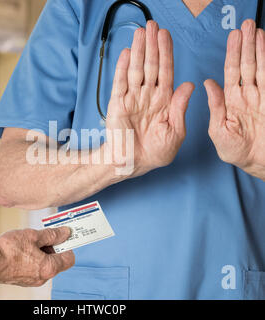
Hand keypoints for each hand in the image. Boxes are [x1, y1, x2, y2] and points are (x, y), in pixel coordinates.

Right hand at [0, 227, 74, 286]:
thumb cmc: (9, 249)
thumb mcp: (33, 235)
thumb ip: (52, 235)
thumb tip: (65, 233)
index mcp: (49, 268)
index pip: (69, 258)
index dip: (68, 244)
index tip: (64, 234)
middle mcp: (42, 277)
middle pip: (57, 260)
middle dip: (53, 246)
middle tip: (44, 234)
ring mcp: (32, 280)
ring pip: (45, 263)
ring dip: (42, 250)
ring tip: (30, 240)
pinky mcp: (23, 279)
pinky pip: (34, 266)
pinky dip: (33, 257)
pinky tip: (23, 248)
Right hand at [105, 21, 194, 177]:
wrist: (134, 164)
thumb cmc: (156, 152)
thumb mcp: (176, 131)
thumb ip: (180, 107)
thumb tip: (189, 84)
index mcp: (164, 100)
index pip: (166, 71)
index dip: (166, 53)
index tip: (166, 35)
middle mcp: (148, 96)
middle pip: (151, 65)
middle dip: (152, 45)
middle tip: (152, 26)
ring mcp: (132, 98)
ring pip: (135, 70)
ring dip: (138, 51)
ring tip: (140, 33)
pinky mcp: (117, 104)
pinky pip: (119, 83)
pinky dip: (121, 68)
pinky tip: (125, 53)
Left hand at [204, 20, 264, 180]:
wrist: (257, 162)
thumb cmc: (235, 151)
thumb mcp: (219, 130)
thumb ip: (215, 106)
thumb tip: (207, 83)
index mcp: (229, 101)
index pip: (230, 72)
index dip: (232, 54)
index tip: (233, 37)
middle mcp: (245, 95)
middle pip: (245, 65)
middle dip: (245, 45)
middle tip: (245, 25)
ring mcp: (260, 96)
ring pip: (258, 67)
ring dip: (258, 48)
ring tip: (256, 30)